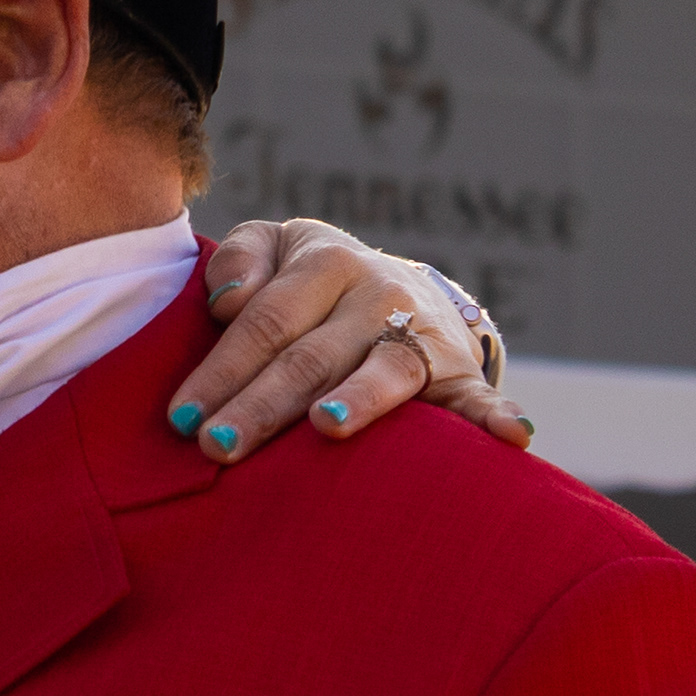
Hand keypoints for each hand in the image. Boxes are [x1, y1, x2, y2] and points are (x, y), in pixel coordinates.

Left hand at [173, 220, 531, 462]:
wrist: (402, 291)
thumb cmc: (312, 284)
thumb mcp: (276, 249)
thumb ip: (239, 258)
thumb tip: (228, 300)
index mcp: (325, 261)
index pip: (265, 322)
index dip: (222, 370)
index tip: (184, 419)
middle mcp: (378, 292)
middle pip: (311, 356)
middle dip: (262, 404)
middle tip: (219, 446)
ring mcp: (422, 333)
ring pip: (385, 372)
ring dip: (358, 399)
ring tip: (324, 427)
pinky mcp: (460, 372)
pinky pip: (479, 398)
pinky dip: (497, 418)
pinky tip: (511, 437)